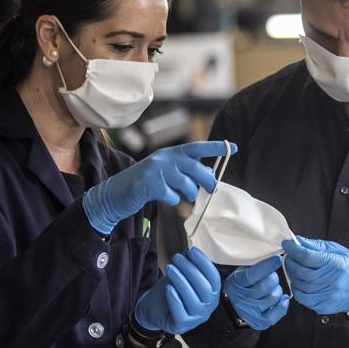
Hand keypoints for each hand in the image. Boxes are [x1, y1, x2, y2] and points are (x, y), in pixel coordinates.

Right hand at [82, 141, 235, 234]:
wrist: (115, 194)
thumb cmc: (145, 185)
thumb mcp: (165, 173)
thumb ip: (184, 171)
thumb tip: (207, 176)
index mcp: (170, 153)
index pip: (196, 147)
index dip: (215, 147)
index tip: (233, 147)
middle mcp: (163, 158)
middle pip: (195, 167)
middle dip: (207, 180)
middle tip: (212, 190)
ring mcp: (154, 170)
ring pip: (185, 183)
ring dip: (189, 193)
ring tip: (186, 198)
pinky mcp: (147, 185)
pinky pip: (171, 195)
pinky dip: (173, 200)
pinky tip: (167, 199)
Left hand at [134, 248, 221, 334]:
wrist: (154, 310)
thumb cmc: (171, 291)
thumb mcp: (181, 275)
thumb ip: (188, 263)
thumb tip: (190, 249)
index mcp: (212, 294)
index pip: (214, 278)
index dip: (204, 263)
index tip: (193, 251)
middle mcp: (208, 307)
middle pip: (204, 288)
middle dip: (190, 270)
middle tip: (177, 258)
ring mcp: (196, 318)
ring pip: (193, 300)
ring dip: (181, 281)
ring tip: (170, 268)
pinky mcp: (183, 326)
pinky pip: (181, 313)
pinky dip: (175, 299)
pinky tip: (168, 288)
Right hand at [224, 255, 289, 329]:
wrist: (234, 305)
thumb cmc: (243, 285)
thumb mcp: (242, 271)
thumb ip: (255, 265)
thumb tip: (274, 258)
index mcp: (235, 283)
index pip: (252, 275)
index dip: (267, 266)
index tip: (277, 259)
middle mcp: (241, 299)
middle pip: (266, 286)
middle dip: (273, 279)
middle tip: (271, 277)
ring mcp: (250, 312)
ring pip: (274, 297)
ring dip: (277, 290)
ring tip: (271, 288)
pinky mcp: (260, 322)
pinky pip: (277, 312)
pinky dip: (283, 304)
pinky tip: (282, 298)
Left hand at [281, 237, 348, 314]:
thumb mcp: (337, 250)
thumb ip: (316, 245)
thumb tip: (297, 240)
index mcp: (335, 264)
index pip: (307, 256)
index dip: (293, 249)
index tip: (287, 244)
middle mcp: (331, 281)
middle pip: (300, 271)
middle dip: (291, 262)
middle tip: (290, 256)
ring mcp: (326, 296)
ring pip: (299, 285)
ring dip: (292, 275)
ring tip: (295, 268)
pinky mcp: (323, 306)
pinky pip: (302, 298)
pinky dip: (297, 288)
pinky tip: (300, 282)